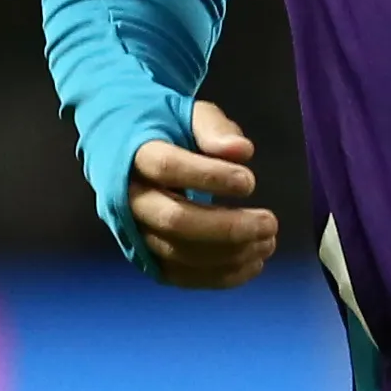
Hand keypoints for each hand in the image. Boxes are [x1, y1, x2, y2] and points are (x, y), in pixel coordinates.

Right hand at [126, 97, 281, 289]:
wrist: (119, 151)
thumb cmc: (162, 128)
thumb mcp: (187, 113)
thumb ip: (213, 128)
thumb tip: (242, 151)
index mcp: (132, 155)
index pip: (166, 167)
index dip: (210, 177)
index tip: (250, 182)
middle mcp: (126, 198)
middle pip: (174, 220)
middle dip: (228, 227)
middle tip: (270, 223)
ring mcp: (132, 232)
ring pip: (178, 254)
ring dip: (229, 254)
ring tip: (268, 242)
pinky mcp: (144, 257)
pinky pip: (179, 277)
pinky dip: (219, 277)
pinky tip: (252, 265)